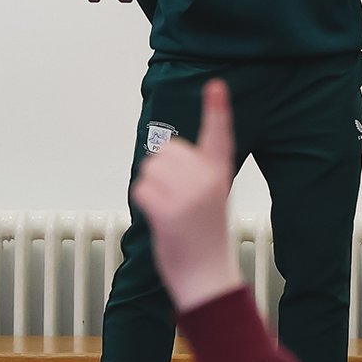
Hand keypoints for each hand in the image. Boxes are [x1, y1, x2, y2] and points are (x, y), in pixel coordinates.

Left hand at [131, 79, 241, 312]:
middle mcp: (207, 180)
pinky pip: (141, 189)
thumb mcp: (209, 198)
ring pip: (150, 169)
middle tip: (176, 198)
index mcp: (220, 175)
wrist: (207, 276)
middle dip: (162, 169)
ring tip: (170, 210)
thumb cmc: (204, 238)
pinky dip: (144, 203)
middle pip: (167, 150)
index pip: (220, 136)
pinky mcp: (169, 211)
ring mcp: (189, 195)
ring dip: (151, 187)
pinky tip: (161, 220)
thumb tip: (156, 157)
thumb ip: (191, 174)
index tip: (216, 85)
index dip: (218, 110)